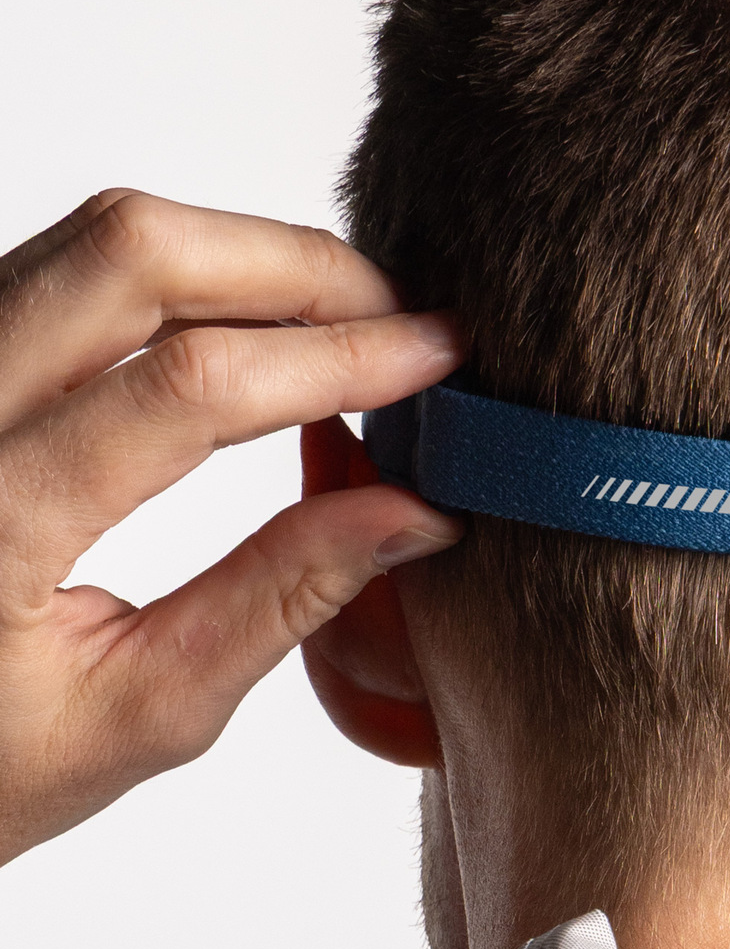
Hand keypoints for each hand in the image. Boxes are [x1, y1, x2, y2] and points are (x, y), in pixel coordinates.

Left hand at [0, 191, 465, 866]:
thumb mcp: (142, 714)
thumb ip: (283, 598)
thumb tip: (418, 510)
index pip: (189, 387)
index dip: (337, 358)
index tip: (438, 359)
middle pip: (136, 255)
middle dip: (298, 268)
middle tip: (401, 320)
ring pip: (100, 234)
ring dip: (246, 257)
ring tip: (346, 322)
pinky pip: (72, 262)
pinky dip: (187, 273)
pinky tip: (257, 327)